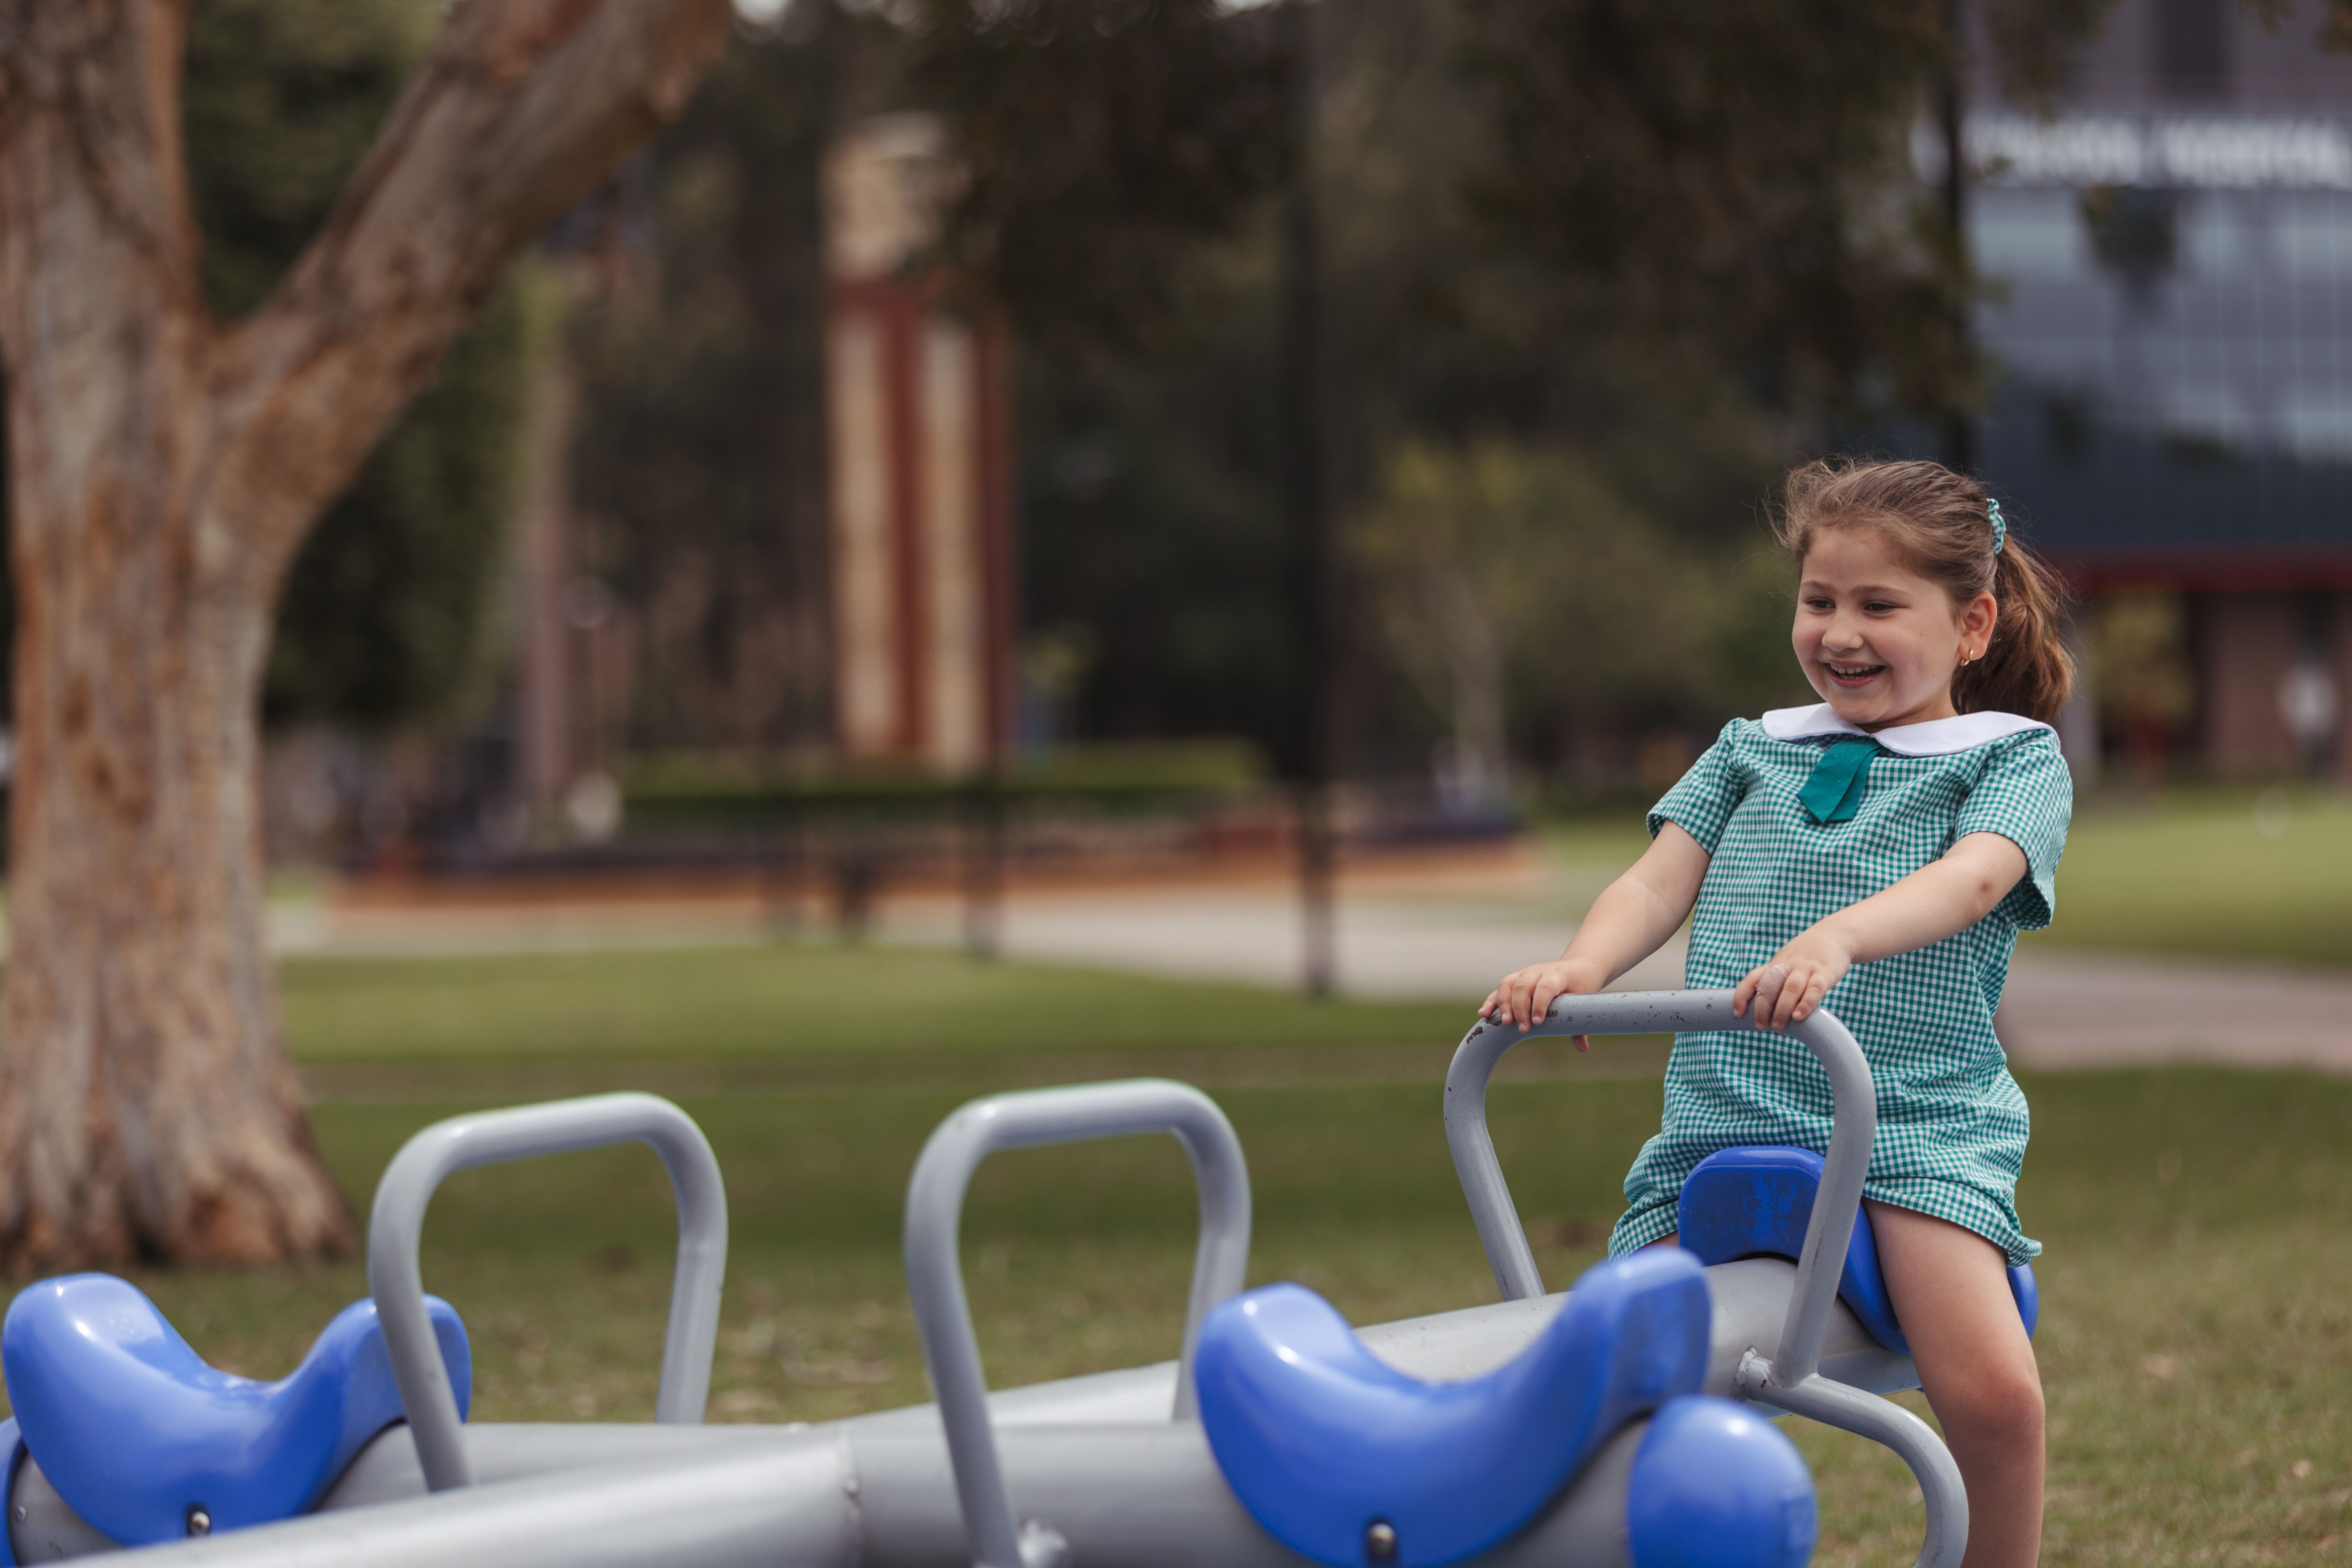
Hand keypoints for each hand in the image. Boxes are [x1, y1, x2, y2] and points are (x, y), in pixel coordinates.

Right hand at [1479, 958, 1607, 1048]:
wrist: (1577, 967)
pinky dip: (1491, 1000)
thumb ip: (1581, 1025)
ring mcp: (1525, 973)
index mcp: (1558, 975)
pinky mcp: (1516, 978)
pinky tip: (1484, 1013)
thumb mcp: (1585, 1002)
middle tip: (1522, 1029)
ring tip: (1504, 1022)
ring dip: (1503, 1003)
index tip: (1537, 1022)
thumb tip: (1582, 1048)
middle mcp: (1539, 971)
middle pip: (1523, 986)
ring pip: (1508, 984)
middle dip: (1520, 1008)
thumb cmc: (1581, 987)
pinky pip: (1500, 988)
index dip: (1539, 1003)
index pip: (1545, 987)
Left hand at [1732, 924, 1853, 1030]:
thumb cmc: (1808, 956)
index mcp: (1776, 964)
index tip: (1737, 1012)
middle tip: (1760, 1026)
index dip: (1743, 994)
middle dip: (1762, 1008)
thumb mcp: (1788, 964)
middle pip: (1770, 985)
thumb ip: (1780, 988)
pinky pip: (1814, 989)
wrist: (1836, 934)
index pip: (1753, 978)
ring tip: (1777, 1027)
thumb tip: (1775, 1022)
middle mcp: (1788, 965)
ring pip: (1790, 988)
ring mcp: (1806, 968)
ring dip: (1781, 1009)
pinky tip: (1799, 1017)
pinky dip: (1806, 1004)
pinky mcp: (1825, 973)